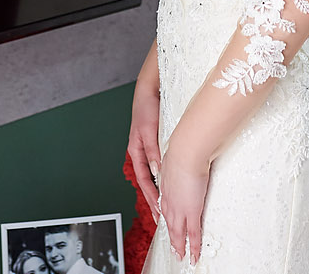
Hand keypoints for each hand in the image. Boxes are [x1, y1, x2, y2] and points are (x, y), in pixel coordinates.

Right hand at [127, 80, 161, 219]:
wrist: (150, 89)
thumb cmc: (146, 107)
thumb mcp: (149, 130)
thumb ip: (153, 150)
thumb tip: (157, 171)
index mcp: (136, 151)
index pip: (143, 180)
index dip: (150, 197)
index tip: (158, 211)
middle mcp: (142, 153)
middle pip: (148, 182)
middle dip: (154, 200)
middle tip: (162, 218)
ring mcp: (150, 149)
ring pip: (156, 176)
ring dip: (161, 191)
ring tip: (168, 208)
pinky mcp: (159, 144)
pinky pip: (162, 166)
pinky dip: (166, 178)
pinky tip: (173, 186)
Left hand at [157, 139, 210, 263]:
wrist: (186, 152)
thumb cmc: (182, 149)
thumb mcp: (175, 158)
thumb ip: (176, 164)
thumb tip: (180, 160)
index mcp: (165, 188)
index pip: (165, 208)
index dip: (167, 218)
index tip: (169, 225)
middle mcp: (169, 201)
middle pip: (169, 224)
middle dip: (172, 238)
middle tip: (175, 249)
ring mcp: (179, 208)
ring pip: (178, 233)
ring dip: (180, 246)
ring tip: (182, 256)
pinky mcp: (191, 212)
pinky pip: (193, 234)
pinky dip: (193, 247)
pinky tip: (194, 254)